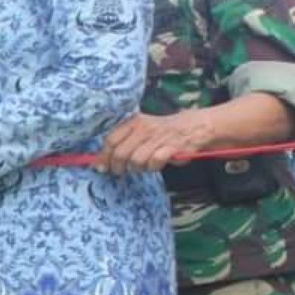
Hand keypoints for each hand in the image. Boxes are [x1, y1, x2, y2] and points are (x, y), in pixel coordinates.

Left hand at [97, 111, 213, 175]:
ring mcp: (158, 137)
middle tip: (121, 172)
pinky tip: (156, 164)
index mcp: (134, 122)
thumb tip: (101, 162)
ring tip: (144, 166)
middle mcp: (144, 128)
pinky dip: (153, 167)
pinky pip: (154, 162)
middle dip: (118, 167)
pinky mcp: (171, 147)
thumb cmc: (162, 132)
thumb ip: (123, 142)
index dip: (104, 157)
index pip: (111, 140)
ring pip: (136, 160)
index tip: (102, 168)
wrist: (193, 126)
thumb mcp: (141, 130)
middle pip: (120, 153)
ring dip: (138, 168)